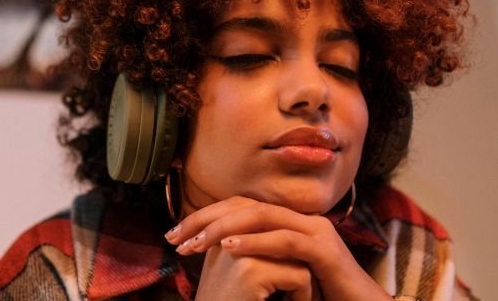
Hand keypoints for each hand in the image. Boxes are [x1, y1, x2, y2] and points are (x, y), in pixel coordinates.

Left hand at [165, 196, 391, 300]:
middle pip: (245, 206)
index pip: (239, 207)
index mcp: (288, 222)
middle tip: (174, 236)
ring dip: (221, 229)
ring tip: (192, 243)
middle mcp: (301, 219)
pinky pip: (285, 240)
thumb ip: (255, 258)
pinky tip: (228, 249)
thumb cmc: (319, 296)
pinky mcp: (324, 250)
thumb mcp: (278, 273)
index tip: (174, 234)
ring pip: (261, 217)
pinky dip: (254, 242)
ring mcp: (315, 230)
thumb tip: (217, 251)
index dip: (204, 217)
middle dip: (205, 219)